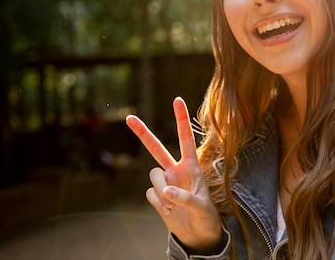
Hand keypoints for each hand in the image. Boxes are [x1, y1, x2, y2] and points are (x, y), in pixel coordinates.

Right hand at [126, 97, 222, 252]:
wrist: (197, 233)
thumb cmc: (205, 215)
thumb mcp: (201, 206)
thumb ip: (185, 197)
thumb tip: (166, 191)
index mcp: (191, 166)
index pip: (185, 138)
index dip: (181, 119)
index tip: (177, 99)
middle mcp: (175, 170)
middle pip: (156, 149)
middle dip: (142, 133)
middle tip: (129, 117)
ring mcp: (164, 182)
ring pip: (153, 176)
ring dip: (164, 192)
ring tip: (177, 204)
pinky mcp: (156, 196)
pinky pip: (150, 194)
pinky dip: (160, 205)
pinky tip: (170, 211)